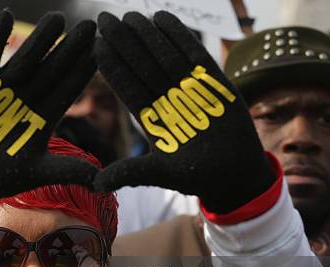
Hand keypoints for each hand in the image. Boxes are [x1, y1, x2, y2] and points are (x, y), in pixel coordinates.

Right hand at [0, 10, 97, 217]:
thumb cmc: (0, 176)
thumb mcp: (38, 172)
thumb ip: (68, 170)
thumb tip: (102, 180)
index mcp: (45, 117)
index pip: (69, 89)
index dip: (84, 71)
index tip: (103, 51)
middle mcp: (28, 98)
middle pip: (53, 68)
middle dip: (71, 48)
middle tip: (91, 26)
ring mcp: (3, 89)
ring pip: (25, 59)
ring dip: (40, 39)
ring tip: (57, 19)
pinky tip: (5, 16)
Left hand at [94, 11, 273, 213]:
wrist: (234, 175)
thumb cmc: (197, 177)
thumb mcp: (160, 175)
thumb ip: (130, 172)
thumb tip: (95, 185)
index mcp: (151, 118)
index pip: (127, 87)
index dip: (112, 67)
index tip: (96, 46)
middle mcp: (166, 100)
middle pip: (141, 66)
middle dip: (123, 43)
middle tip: (103, 18)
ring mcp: (189, 89)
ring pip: (163, 55)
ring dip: (146, 34)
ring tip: (129, 14)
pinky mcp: (213, 82)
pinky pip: (194, 54)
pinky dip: (179, 36)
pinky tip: (162, 17)